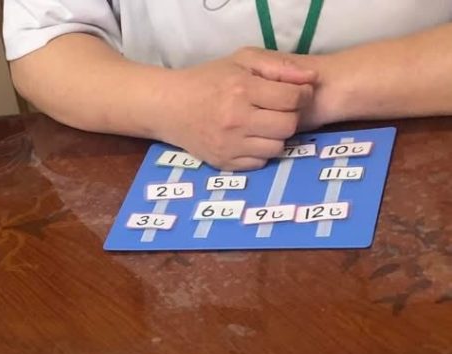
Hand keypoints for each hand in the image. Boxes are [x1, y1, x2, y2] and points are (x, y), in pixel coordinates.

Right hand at [154, 47, 317, 169]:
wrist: (171, 107)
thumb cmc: (210, 79)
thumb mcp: (243, 60)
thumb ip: (279, 66)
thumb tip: (311, 80)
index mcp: (242, 90)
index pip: (292, 98)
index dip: (302, 95)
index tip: (297, 93)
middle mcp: (237, 120)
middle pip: (288, 126)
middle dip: (291, 116)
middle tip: (281, 110)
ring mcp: (230, 145)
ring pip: (276, 147)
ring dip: (276, 136)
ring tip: (266, 124)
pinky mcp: (224, 163)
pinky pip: (259, 163)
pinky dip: (261, 151)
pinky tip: (252, 138)